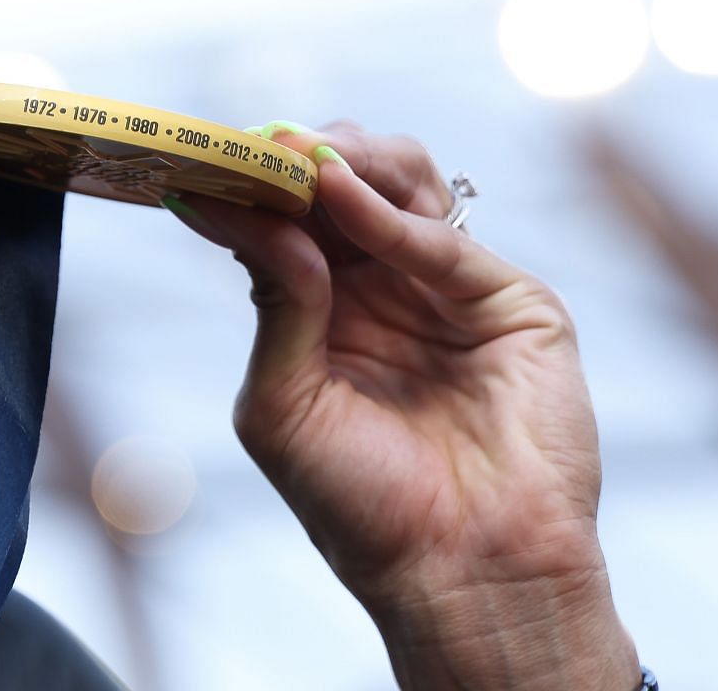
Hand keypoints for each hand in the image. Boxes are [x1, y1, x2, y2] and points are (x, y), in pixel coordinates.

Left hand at [163, 121, 638, 689]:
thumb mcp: (286, 403)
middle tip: (257, 143)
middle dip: (299, 155)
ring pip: (401, 185)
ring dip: (346, 159)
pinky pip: (442, 240)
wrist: (460, 574)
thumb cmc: (363, 506)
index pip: (283, 219)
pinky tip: (338, 196)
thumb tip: (255, 216)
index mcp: (322, 306)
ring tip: (300, 156)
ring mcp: (446, 287)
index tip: (207, 155)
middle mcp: (382, 285)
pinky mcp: (510, 301)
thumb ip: (277, 304)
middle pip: (342, 184)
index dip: (250, 184)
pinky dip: (385, 213)